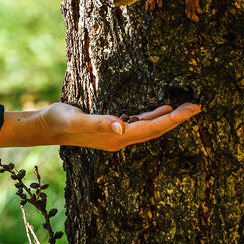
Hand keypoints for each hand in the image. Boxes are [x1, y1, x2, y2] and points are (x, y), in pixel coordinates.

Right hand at [0, 101, 200, 150]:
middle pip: (157, 128)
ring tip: (186, 106)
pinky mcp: (113, 127)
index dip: (174, 119)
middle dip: (178, 117)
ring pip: (150, 126)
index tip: (192, 109)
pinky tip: (161, 109)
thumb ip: (100, 123)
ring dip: (168, 117)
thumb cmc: (61, 121)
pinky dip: (153, 116)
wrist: (46, 127)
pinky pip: (140, 122)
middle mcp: (121, 138)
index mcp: (118, 137)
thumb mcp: (79, 119)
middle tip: (198, 105)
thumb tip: (122, 127)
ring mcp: (118, 134)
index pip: (153, 128)